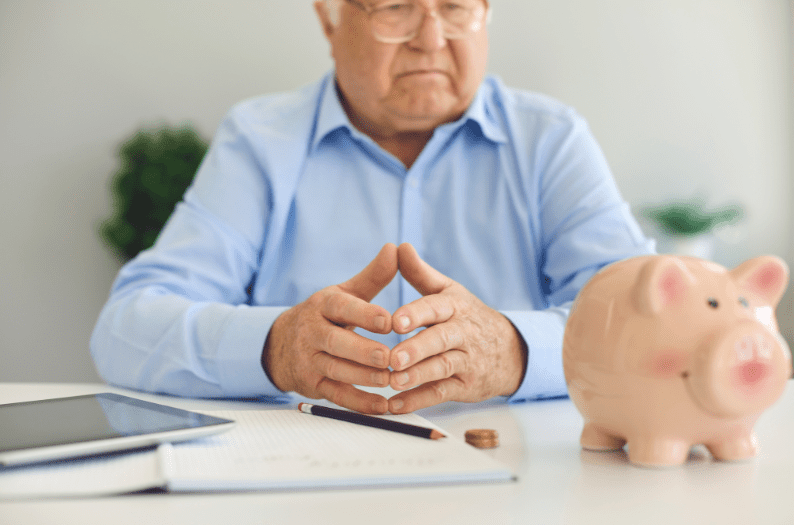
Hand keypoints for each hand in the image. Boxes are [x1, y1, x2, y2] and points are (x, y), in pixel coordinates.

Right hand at [262, 243, 397, 413]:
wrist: (279, 345)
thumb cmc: (325, 316)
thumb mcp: (344, 293)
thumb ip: (373, 276)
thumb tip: (395, 248)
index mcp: (322, 306)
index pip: (342, 309)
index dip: (365, 315)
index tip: (390, 321)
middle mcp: (312, 332)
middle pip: (337, 343)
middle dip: (363, 351)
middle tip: (390, 357)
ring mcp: (310, 360)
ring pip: (337, 370)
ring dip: (364, 378)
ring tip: (391, 380)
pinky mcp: (312, 384)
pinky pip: (337, 396)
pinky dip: (359, 403)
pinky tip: (382, 406)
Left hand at [387, 243, 527, 412]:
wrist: (512, 350)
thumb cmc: (468, 317)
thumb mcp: (449, 291)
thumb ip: (420, 273)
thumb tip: (398, 247)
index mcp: (455, 307)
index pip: (436, 307)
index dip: (417, 314)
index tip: (395, 320)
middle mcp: (463, 333)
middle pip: (440, 340)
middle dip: (417, 349)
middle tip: (394, 357)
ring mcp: (466, 361)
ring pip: (442, 368)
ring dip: (417, 377)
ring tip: (393, 382)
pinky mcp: (465, 386)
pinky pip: (441, 393)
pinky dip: (418, 401)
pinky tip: (395, 405)